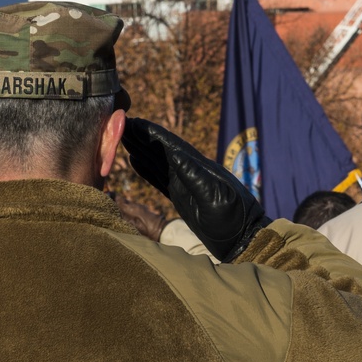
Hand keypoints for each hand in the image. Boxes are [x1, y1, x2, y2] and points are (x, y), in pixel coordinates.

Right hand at [122, 118, 270, 261]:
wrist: (242, 239)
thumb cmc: (232, 219)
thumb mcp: (216, 198)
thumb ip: (196, 177)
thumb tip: (176, 154)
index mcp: (199, 168)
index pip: (172, 145)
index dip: (152, 133)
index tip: (133, 121)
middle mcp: (190, 171)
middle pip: (161, 149)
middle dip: (141, 137)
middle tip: (119, 124)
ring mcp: (185, 183)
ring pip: (157, 161)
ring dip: (140, 149)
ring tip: (123, 138)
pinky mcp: (182, 196)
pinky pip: (159, 178)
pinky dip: (146, 169)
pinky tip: (135, 161)